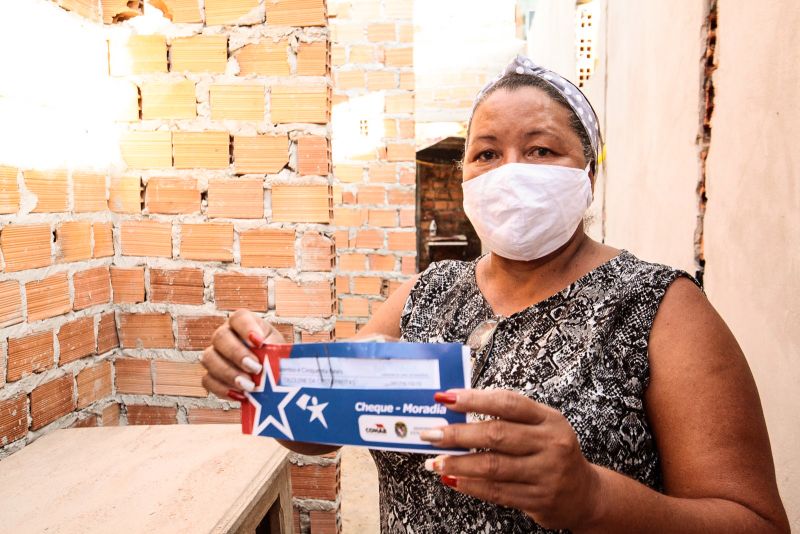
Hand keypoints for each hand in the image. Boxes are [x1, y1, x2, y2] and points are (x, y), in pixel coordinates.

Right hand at [200, 309, 284, 401]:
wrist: (274, 379)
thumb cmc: (277, 359)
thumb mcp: (281, 351)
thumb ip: (276, 352)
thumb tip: (276, 360)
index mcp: (244, 324)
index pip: (239, 317)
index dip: (246, 328)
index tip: (259, 342)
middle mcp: (226, 335)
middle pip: (220, 337)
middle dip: (237, 354)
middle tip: (256, 368)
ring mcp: (215, 354)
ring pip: (209, 358)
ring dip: (229, 373)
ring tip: (249, 386)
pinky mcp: (211, 375)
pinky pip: (208, 380)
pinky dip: (223, 389)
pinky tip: (241, 395)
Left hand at [420, 389, 601, 530]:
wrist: (585, 494)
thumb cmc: (552, 452)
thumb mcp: (541, 426)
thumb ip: (508, 416)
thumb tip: (458, 408)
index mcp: (549, 419)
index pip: (508, 403)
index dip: (474, 399)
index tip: (446, 398)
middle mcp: (551, 444)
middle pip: (496, 434)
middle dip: (458, 434)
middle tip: (431, 433)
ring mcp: (546, 474)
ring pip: (493, 467)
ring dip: (458, 463)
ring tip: (435, 461)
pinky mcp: (538, 500)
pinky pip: (496, 492)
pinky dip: (470, 485)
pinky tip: (451, 479)